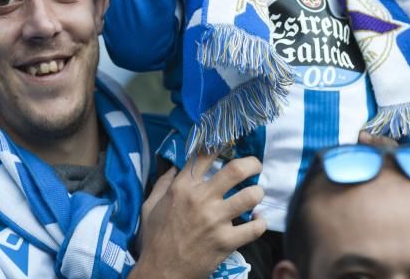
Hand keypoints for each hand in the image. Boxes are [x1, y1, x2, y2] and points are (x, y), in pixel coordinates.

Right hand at [133, 154, 265, 278]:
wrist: (161, 273)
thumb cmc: (154, 240)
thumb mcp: (149, 206)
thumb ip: (162, 184)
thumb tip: (175, 167)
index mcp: (182, 188)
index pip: (204, 156)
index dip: (218, 146)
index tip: (228, 144)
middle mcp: (201, 199)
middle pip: (236, 170)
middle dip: (252, 164)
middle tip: (256, 166)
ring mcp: (216, 221)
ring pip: (250, 196)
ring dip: (257, 193)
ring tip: (256, 195)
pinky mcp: (227, 242)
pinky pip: (255, 228)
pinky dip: (260, 222)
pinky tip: (257, 220)